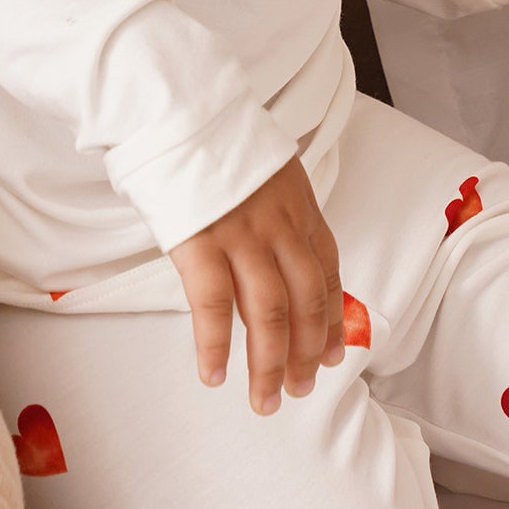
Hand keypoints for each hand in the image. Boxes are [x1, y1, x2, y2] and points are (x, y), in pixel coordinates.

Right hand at [168, 157, 344, 416]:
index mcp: (298, 204)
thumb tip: (272, 263)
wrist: (176, 108)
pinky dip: (216, 346)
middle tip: (300, 390)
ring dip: (269, 364)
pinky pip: (214, 306)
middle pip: (306, 300)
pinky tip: (214, 374)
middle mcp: (279, 223)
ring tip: (265, 400)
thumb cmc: (211, 142)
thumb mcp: (262, 172)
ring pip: (268, 313)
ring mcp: (242, 234)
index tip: (332, 354)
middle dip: (306, 352)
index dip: (332, 319)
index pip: (327, 272)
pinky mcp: (200, 242)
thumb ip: (274, 215)